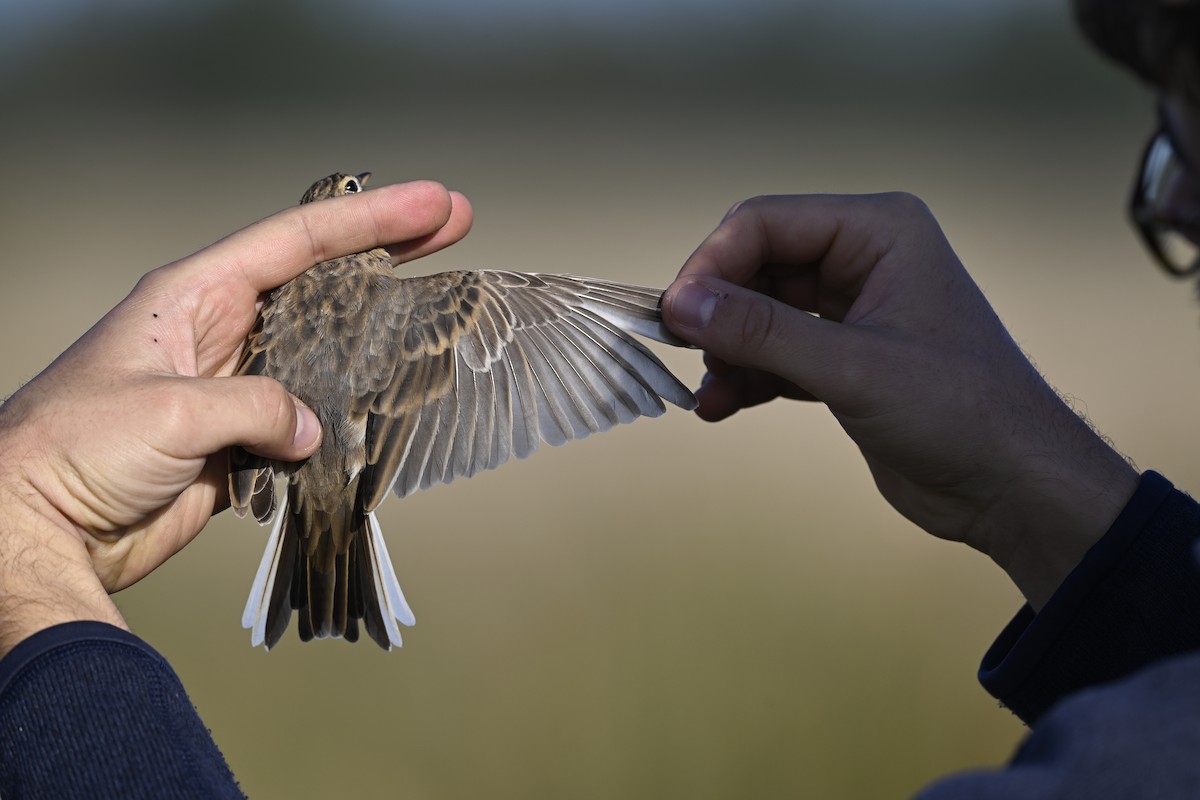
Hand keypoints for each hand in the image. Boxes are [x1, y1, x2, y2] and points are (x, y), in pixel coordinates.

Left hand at [0, 179, 472, 654]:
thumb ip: (258, 404)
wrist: (38, 529)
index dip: (370, 219)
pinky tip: (387, 408)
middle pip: (321, 281)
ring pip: (322, 350)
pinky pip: (307, 417)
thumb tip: (311, 427)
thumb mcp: (172, 410)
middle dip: (388, 255)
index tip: (434, 205)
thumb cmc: (77, 449)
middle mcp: (219, 331)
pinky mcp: (238, 440)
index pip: (296, 240)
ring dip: (376, 339)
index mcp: (193, 296)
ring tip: (438, 317)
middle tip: (456, 228)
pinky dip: (347, 414)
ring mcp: (232, 385)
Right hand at [662, 193, 1137, 608]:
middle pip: (757, 264)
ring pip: (760, 312)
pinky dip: (747, 376)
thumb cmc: (958, 412)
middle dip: (717, 311)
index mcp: (880, 231)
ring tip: (709, 393)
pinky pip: (776, 352)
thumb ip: (762, 332)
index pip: (766, 221)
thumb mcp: (853, 368)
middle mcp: (864, 258)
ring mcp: (853, 309)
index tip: (671, 314)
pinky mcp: (844, 358)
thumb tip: (679, 304)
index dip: (712, 263)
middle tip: (676, 353)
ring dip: (728, 350)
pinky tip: (720, 407)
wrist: (1014, 488)